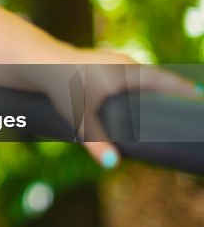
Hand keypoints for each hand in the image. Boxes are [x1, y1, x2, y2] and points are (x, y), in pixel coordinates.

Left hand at [57, 50, 202, 168]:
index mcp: (126, 72)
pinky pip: (136, 74)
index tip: (201, 98)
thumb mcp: (79, 117)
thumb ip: (96, 142)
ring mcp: (116, 60)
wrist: (38, 64)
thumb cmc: (60, 88)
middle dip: (178, 92)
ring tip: (180, 105)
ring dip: (163, 87)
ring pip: (147, 75)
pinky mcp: (107, 63)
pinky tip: (152, 98)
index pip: (165, 80)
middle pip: (160, 78)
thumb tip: (113, 165)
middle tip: (196, 106)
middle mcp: (125, 63)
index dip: (185, 90)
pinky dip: (148, 84)